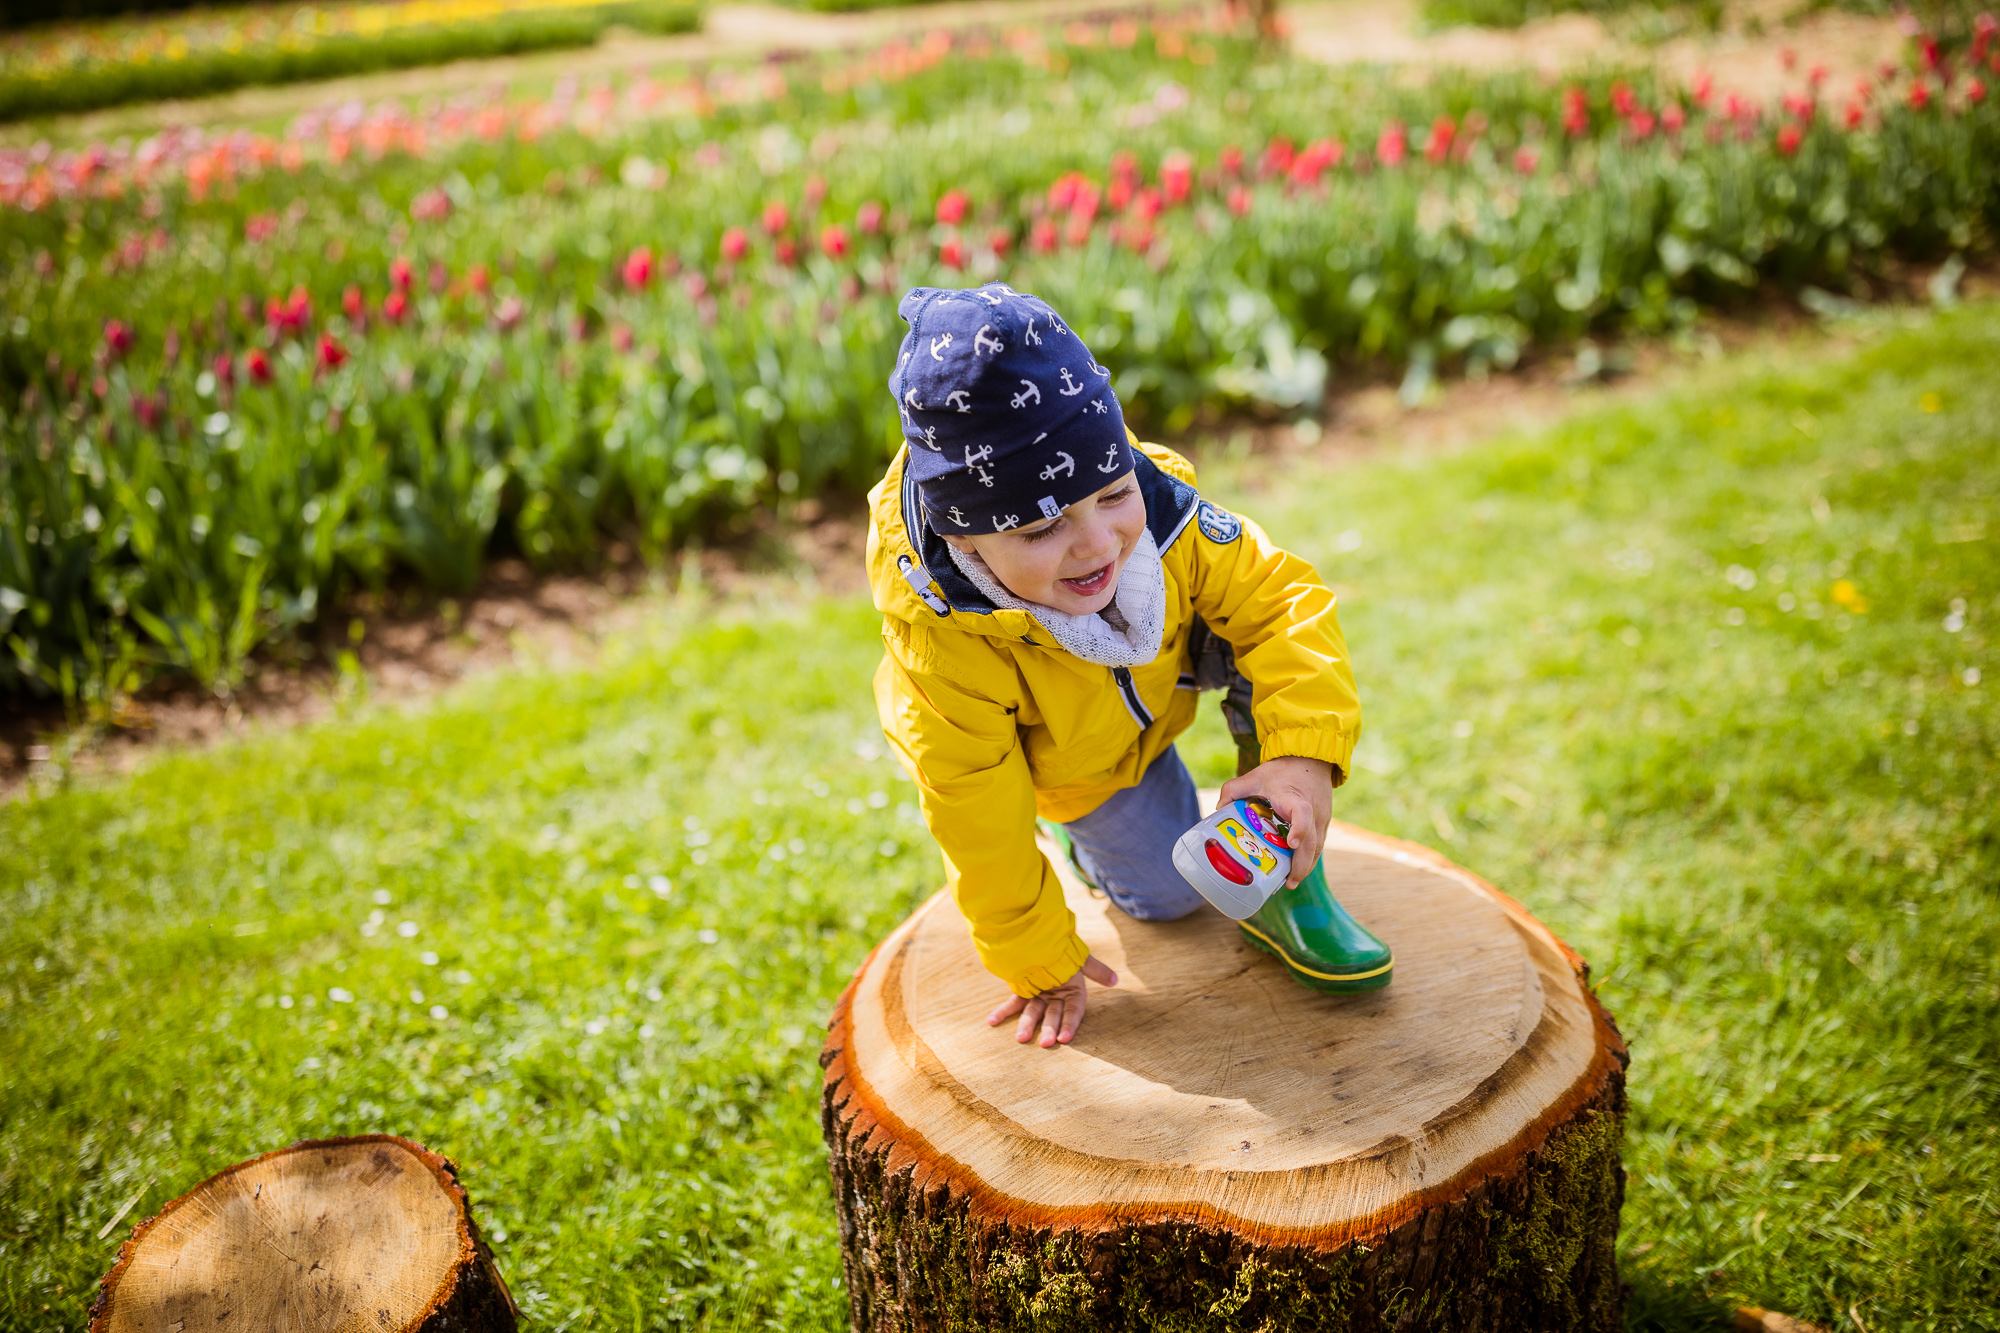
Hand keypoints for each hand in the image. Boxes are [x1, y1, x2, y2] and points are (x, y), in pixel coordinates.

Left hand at [984, 954, 1118, 1047]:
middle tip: (1044, 1043)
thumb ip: (1097, 970)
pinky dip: (1003, 1012)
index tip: (1064, 1038)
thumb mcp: (1082, 959)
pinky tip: (992, 1021)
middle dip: (1049, 1028)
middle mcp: (1055, 996)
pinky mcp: (1023, 990)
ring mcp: (1038, 995)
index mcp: (1072, 991)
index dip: (1070, 1024)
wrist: (1041, 934)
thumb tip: (1115, 981)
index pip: (1073, 1011)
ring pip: (1034, 1012)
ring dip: (1027, 1024)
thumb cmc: (1064, 948)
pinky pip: (1013, 1003)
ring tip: (1020, 1038)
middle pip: (1053, 1014)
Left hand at [1219, 755, 1334, 886]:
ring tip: (1291, 882)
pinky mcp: (1323, 823)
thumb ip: (1233, 789)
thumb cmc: (1283, 770)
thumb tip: (1217, 810)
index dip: (1299, 829)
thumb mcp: (1255, 776)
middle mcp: (1313, 811)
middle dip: (1301, 864)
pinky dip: (1309, 858)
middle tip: (1289, 882)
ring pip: (1317, 847)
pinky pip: (1318, 844)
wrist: (1311, 759)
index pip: (1303, 814)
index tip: (1291, 843)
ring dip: (1306, 866)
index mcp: (1295, 798)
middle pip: (1312, 841)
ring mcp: (1321, 818)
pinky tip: (1297, 870)